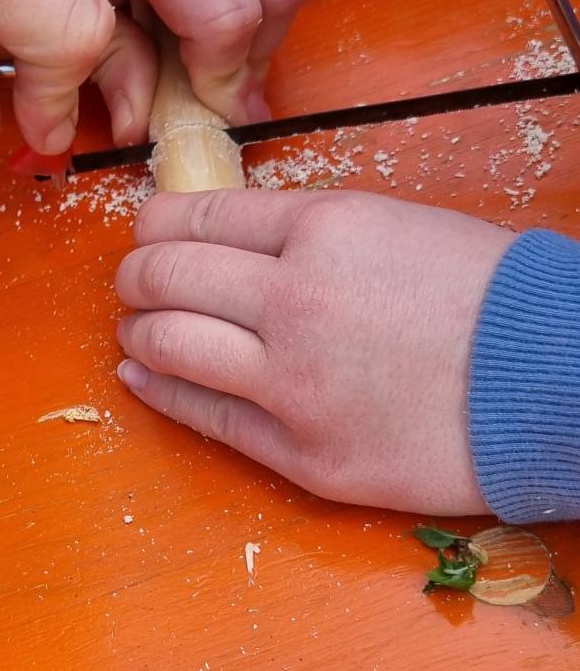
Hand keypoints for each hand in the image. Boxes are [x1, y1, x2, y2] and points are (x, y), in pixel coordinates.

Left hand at [115, 187, 512, 513]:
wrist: (556, 383)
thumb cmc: (497, 301)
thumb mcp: (403, 226)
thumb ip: (318, 233)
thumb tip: (243, 242)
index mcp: (324, 230)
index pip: (199, 217)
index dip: (158, 226)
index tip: (149, 234)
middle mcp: (294, 301)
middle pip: (168, 277)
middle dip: (136, 276)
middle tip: (133, 282)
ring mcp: (293, 383)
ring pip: (168, 346)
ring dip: (137, 331)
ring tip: (135, 329)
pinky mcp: (303, 453)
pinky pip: (205, 417)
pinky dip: (158, 390)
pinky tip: (142, 378)